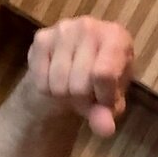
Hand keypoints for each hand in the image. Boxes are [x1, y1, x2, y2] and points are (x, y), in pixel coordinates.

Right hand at [26, 15, 134, 137]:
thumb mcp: (110, 102)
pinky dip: (48, 89)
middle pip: (79, 84)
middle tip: (86, 93)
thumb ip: (108, 114)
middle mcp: (90, 26)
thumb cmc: (100, 83)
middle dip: (81, 99)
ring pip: (59, 84)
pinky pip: (41, 81)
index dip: (102, 97)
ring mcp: (64, 29)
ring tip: (72, 86)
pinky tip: (55, 78)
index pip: (103, 75)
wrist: (73, 68)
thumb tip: (105, 130)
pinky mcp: (41, 37)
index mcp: (116, 37)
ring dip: (64, 95)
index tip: (104, 97)